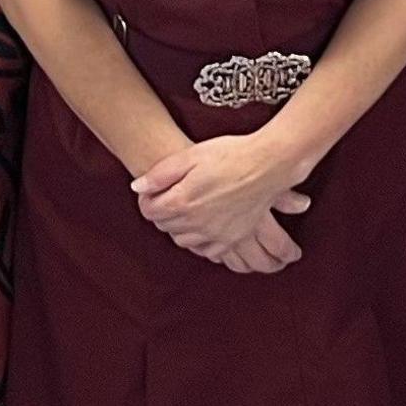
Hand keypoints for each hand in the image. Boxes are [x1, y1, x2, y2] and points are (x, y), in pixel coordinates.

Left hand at [132, 134, 309, 273]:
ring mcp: (215, 234)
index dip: (147, 199)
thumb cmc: (230, 155)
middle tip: (170, 197)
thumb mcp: (190, 155)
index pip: (149, 211)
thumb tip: (138, 187)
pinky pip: (208, 251)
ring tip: (188, 210)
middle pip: (165, 227)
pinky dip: (201, 242)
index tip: (154, 192)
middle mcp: (196, 223)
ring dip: (180, 228)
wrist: (268, 164)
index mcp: (182, 202)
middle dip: (163, 213)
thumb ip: (160, 174)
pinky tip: (204, 227)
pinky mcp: (233, 238)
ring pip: (184, 241)